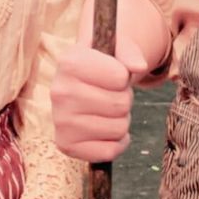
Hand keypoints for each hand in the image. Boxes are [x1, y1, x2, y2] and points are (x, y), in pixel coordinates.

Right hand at [51, 41, 141, 160]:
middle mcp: (59, 91)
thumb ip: (130, 53)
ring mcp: (60, 121)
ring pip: (118, 128)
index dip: (124, 76)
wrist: (80, 82)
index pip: (120, 77)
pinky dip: (117, 142)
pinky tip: (106, 129)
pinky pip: (109, 151)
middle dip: (124, 99)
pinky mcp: (65, 145)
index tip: (112, 72)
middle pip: (121, 104)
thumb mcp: (117, 47)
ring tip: (105, 109)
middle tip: (110, 93)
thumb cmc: (103, 62)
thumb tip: (139, 67)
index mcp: (69, 61)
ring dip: (121, 119)